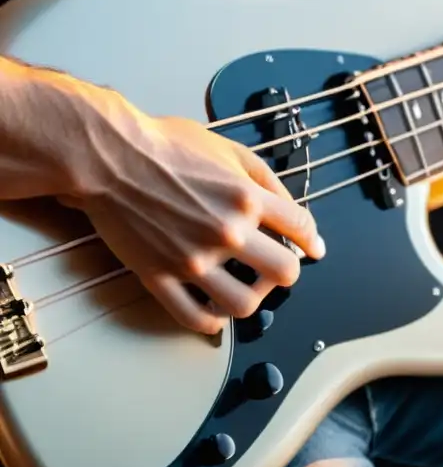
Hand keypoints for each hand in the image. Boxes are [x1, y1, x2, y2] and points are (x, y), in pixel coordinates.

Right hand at [61, 105, 325, 334]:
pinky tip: (215, 308)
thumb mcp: (229, 149)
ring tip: (245, 287)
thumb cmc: (165, 145)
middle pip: (284, 273)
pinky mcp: (159, 276)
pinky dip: (212, 320)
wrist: (108, 155)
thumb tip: (296, 211)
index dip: (310, 241)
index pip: (301, 228)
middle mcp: (226, 231)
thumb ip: (267, 180)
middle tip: (275, 267)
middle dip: (286, 272)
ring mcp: (192, 258)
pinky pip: (195, 318)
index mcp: (246, 198)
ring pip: (244, 304)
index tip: (311, 249)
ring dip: (252, 299)